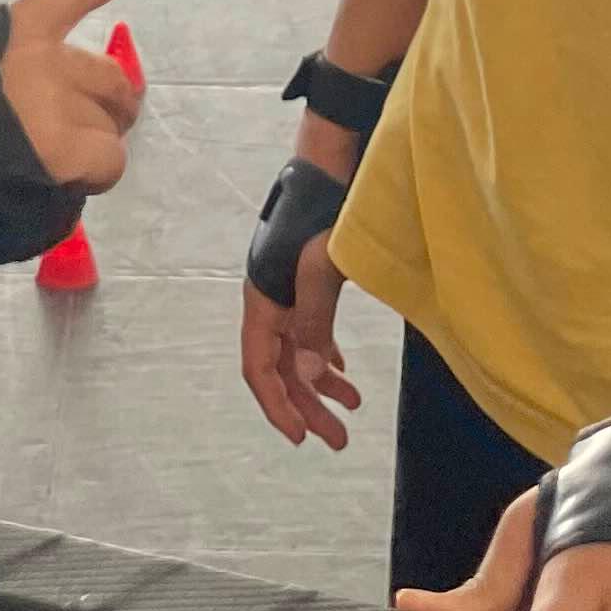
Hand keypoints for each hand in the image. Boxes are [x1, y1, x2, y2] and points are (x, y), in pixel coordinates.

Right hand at [0, 0, 158, 227]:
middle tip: (97, 135)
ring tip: (54, 174)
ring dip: (93, 150)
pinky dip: (99, 176)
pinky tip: (79, 182)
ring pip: (109, 127)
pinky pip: (110, 163)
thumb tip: (27, 117)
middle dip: (112, 106)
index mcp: (14, 31)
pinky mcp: (66, 150)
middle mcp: (46, 58)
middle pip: (108, 78)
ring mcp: (59, 102)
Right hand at [240, 195, 358, 449]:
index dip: (277, 405)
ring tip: (351, 409)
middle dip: (307, 405)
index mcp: (262, 300)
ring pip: (299, 354)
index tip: (300, 437)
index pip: (259, 367)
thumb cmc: (323, 213)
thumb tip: (313, 378)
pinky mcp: (306, 287)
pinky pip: (311, 335)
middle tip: (338, 439)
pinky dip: (326, 358)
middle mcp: (269, 303)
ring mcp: (287, 295)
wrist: (330, 171)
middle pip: (282, 368)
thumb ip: (315, 323)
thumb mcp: (320, 267)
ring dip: (321, 385)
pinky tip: (343, 375)